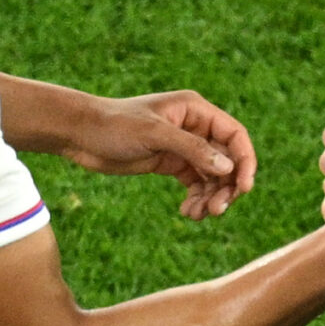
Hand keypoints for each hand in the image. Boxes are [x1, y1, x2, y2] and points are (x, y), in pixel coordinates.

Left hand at [61, 90, 256, 218]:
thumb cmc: (114, 125)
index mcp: (195, 110)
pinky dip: (196, 199)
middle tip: (216, 211)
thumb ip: (192, 149)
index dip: (244, 161)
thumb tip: (228, 168)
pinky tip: (188, 212)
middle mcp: (194, 127)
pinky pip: (195, 184)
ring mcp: (183, 146)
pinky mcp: (170, 163)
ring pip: (212, 176)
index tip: (243, 188)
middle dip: (225, 186)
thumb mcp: (154, 134)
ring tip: (197, 215)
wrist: (80, 135)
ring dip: (211, 197)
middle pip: (227, 159)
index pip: (234, 135)